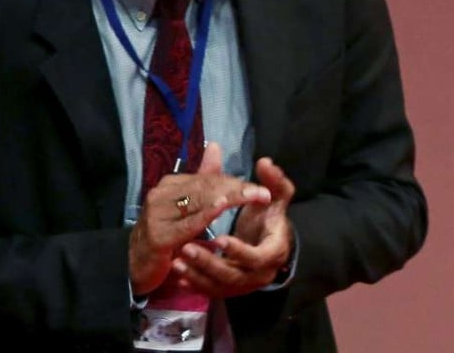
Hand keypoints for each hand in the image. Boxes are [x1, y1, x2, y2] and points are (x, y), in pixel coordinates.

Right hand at [128, 142, 270, 295]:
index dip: (235, 182)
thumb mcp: (186, 206)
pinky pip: (187, 224)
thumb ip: (203, 178)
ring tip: (251, 197)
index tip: (260, 187)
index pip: (208, 179)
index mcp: (170, 185)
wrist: (137, 266)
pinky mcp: (158, 236)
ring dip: (229, 199)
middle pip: (206, 188)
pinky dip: (205, 215)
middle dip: (237, 190)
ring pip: (199, 202)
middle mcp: (162, 195)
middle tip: (262, 193)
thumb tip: (215, 146)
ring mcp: (157, 214)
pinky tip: (221, 208)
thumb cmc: (165, 234)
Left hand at [172, 157, 295, 297]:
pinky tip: (178, 275)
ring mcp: (243, 285)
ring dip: (196, 274)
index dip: (238, 250)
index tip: (218, 238)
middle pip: (233, 275)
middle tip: (185, 247)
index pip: (257, 257)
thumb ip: (274, 181)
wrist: (270, 244)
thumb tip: (265, 161)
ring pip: (218, 286)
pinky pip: (210, 291)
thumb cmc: (270, 218)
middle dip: (208, 262)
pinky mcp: (229, 290)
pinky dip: (194, 283)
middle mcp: (260, 274)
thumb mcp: (276, 199)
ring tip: (176, 261)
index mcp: (274, 251)